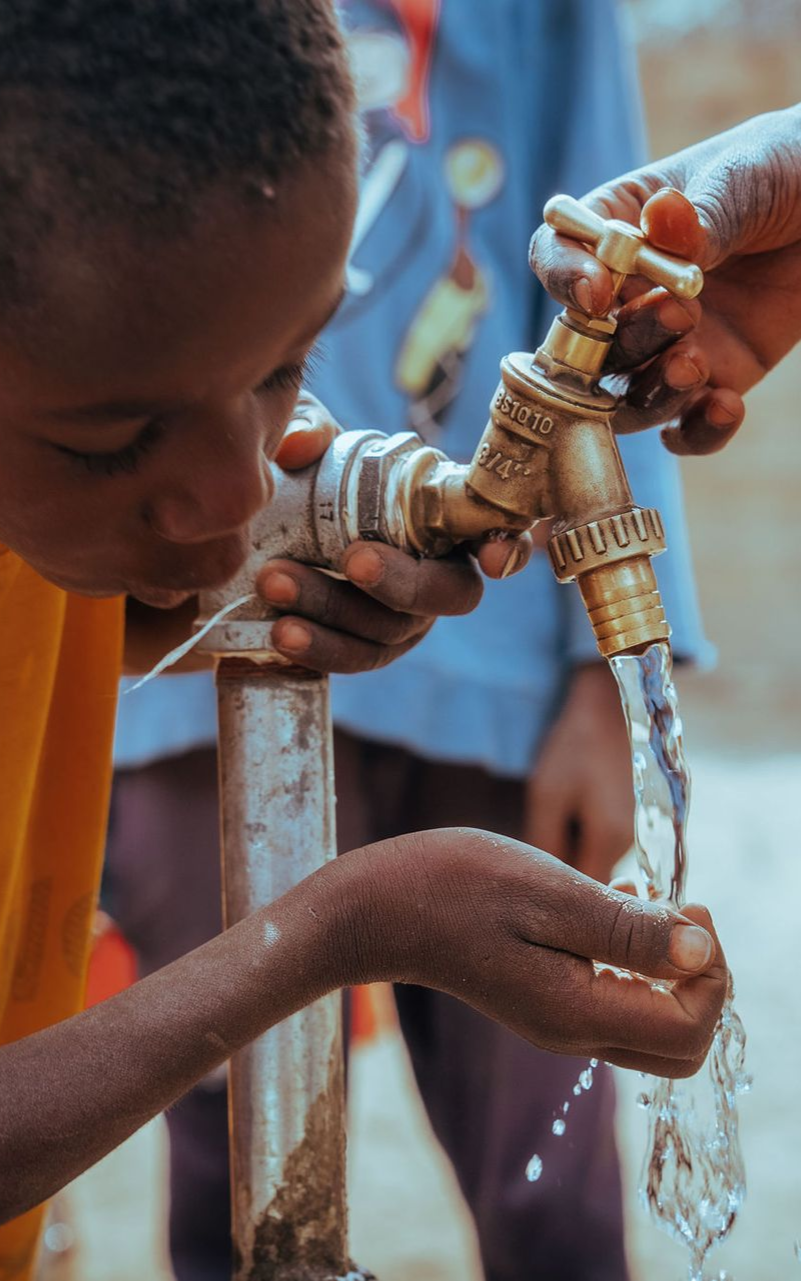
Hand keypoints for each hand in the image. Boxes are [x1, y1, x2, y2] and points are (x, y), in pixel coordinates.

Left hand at [261, 400, 533, 672]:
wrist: (259, 536)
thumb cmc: (304, 474)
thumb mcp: (304, 440)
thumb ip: (306, 427)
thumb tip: (299, 445)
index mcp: (441, 516)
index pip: (493, 530)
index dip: (505, 547)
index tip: (492, 559)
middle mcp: (436, 573)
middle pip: (449, 594)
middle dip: (403, 582)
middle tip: (353, 560)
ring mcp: (404, 619)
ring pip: (390, 631)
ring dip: (335, 610)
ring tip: (274, 583)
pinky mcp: (364, 649)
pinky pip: (353, 659)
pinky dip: (319, 649)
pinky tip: (280, 634)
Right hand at [358, 827, 725, 1076]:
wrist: (373, 908)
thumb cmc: (453, 886)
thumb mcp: (549, 893)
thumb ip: (628, 930)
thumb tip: (703, 952)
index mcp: (578, 1013)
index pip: (689, 1028)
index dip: (711, 973)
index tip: (692, 907)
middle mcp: (572, 1033)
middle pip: (678, 1044)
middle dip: (701, 981)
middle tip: (682, 912)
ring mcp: (555, 1021)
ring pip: (650, 1023)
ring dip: (668, 967)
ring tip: (645, 898)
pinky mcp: (541, 1000)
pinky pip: (614, 999)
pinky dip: (634, 961)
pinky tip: (614, 902)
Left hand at [525, 663, 632, 882]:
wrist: (610, 708)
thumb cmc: (576, 747)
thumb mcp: (547, 794)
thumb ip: (543, 842)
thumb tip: (537, 884)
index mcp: (610, 840)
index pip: (584, 897)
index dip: (557, 900)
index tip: (527, 893)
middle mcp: (631, 844)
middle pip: (591, 883)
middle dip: (562, 881)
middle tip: (527, 864)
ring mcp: (634, 833)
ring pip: (595, 864)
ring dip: (571, 859)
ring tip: (544, 832)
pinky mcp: (630, 821)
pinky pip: (602, 847)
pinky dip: (581, 842)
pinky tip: (563, 819)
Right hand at [529, 106, 800, 454]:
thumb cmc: (784, 170)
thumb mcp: (745, 177)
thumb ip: (704, 212)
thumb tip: (663, 220)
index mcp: (618, 227)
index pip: (556, 255)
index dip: (563, 279)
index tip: (596, 293)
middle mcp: (630, 295)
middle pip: (585, 343)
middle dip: (623, 341)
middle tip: (681, 314)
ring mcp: (667, 343)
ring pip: (625, 397)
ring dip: (651, 393)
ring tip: (695, 365)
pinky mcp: (712, 379)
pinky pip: (684, 428)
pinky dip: (696, 432)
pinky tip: (726, 407)